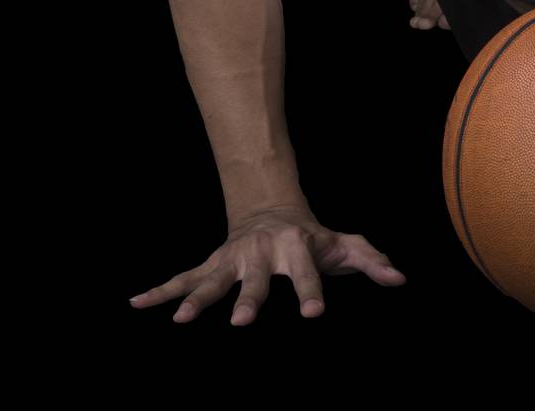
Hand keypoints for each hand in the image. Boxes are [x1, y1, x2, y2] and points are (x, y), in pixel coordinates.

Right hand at [129, 206, 406, 324]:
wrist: (272, 211)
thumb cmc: (315, 237)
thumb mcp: (346, 246)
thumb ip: (371, 261)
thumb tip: (399, 279)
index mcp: (296, 247)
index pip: (306, 272)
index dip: (311, 291)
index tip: (314, 314)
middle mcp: (260, 253)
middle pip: (253, 280)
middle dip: (248, 300)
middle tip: (240, 323)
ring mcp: (232, 259)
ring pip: (212, 281)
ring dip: (195, 300)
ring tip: (180, 320)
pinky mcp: (211, 265)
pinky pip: (182, 279)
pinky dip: (160, 291)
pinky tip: (136, 303)